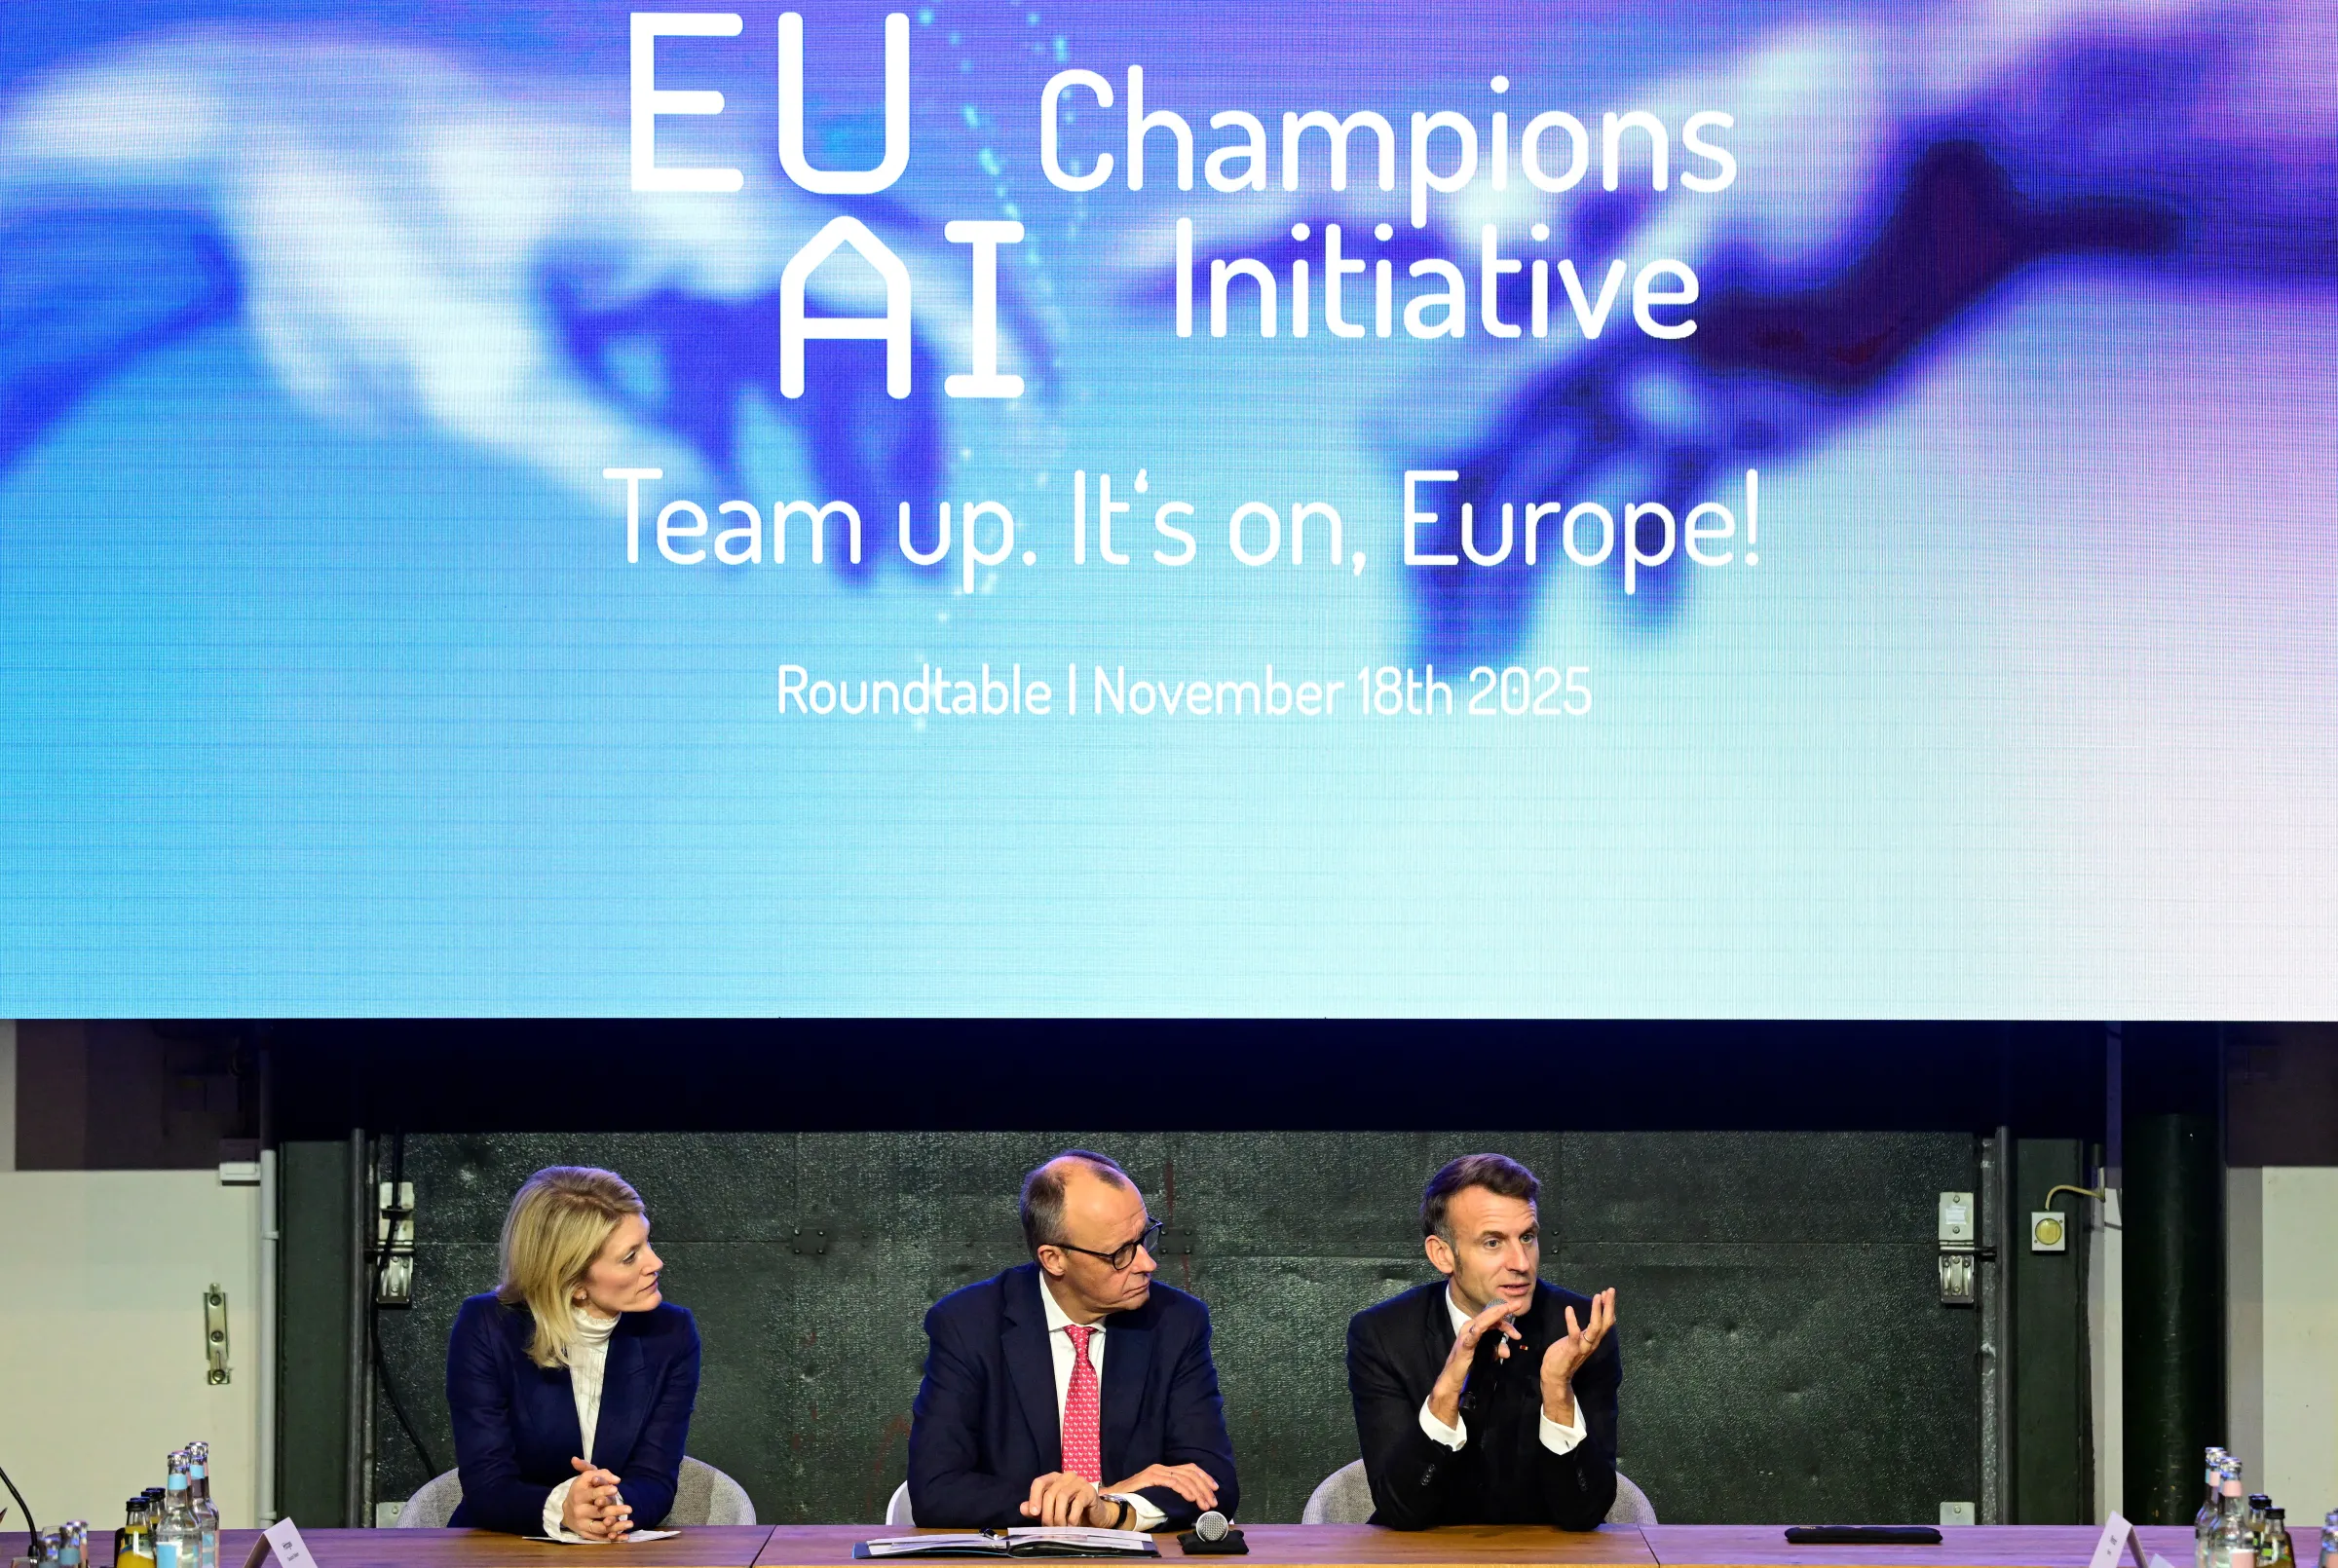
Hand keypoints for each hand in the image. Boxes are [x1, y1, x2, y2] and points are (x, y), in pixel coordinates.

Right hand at [563, 1456, 632, 1539]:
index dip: (604, 1491)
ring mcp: (581, 1524)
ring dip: (616, 1527)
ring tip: (630, 1523)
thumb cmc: (582, 1489)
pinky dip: (612, 1538)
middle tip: (629, 1509)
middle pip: (598, 1512)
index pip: (592, 1493)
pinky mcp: (585, 1534)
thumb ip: (602, 1474)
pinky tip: (624, 1536)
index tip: (616, 1489)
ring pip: (600, 1527)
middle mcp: (579, 1511)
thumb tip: (617, 1480)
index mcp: (578, 1494)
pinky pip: (599, 1537)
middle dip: (614, 1511)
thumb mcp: (587, 1477)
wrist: (567, 1509)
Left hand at [1019, 1471, 1100, 1526]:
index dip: (1034, 1497)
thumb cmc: (1071, 1513)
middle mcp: (1066, 1476)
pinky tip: (1071, 1526)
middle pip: (1050, 1492)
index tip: (1034, 1514)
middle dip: (1047, 1513)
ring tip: (1059, 1529)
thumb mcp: (1051, 1512)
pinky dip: (1072, 1517)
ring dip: (1058, 1516)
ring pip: (1062, 1496)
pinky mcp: (1090, 1491)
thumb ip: (1037, 1510)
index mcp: (1054, 1478)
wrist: (1095, 1517)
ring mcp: (1079, 1482)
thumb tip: (1022, 1508)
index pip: (1039, 1482)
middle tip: (1048, 1528)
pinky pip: (1077, 1503)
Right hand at [1107, 1463, 1218, 1513]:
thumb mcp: (1156, 1495)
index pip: (1189, 1468)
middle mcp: (1162, 1468)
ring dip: (1197, 1492)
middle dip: (1204, 1487)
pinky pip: (1172, 1482)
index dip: (1204, 1477)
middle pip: (1190, 1473)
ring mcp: (1156, 1471)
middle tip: (1213, 1501)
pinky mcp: (1151, 1477)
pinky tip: (1191, 1498)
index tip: (1215, 1489)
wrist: (1113, 1497)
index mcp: (1164, 1470)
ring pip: (1184, 1478)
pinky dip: (1184, 1490)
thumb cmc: (1133, 1499)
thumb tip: (1189, 1502)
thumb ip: (1169, 1494)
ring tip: (1205, 1504)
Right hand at [1426, 1297, 1526, 1427]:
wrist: (1454, 1380)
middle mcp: (1469, 1328)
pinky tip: (1488, 1325)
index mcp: (1475, 1329)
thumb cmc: (1469, 1366)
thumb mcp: (1487, 1355)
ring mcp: (1466, 1335)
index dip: (1504, 1314)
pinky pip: (1474, 1334)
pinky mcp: (1464, 1345)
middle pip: (1489, 1316)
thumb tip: (1507, 1351)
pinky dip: (1481, 1328)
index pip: (1491, 1318)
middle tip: (1517, 1306)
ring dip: (1497, 1317)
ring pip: (1483, 1321)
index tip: (1517, 1310)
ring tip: (1510, 1319)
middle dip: (1504, 1309)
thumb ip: (1497, 1349)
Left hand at [1538, 1289, 1615, 1426]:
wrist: (1555, 1376)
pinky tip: (1569, 1309)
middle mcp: (1591, 1343)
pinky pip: (1574, 1334)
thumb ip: (1584, 1331)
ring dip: (1597, 1312)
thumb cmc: (1563, 1356)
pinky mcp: (1571, 1349)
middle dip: (1609, 1306)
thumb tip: (1588, 1319)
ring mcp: (1582, 1347)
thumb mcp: (1576, 1340)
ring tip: (1597, 1296)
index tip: (1608, 1293)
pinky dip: (1572, 1321)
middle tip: (1610, 1290)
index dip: (1609, 1307)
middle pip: (1606, 1323)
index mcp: (1592, 1340)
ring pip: (1595, 1328)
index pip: (1606, 1322)